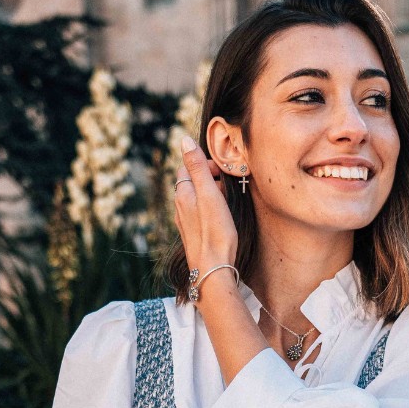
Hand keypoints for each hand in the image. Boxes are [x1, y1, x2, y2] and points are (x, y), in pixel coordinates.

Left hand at [174, 135, 238, 273]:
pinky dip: (210, 208)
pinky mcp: (194, 234)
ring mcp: (185, 222)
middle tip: (228, 185)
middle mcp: (180, 206)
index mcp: (182, 193)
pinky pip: (200, 213)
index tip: (222, 171)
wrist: (213, 268)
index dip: (205, 164)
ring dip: (211, 194)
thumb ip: (197, 166)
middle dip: (209, 178)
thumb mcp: (209, 193)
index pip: (187, 167)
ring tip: (227, 201)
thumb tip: (184, 140)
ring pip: (197, 198)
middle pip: (192, 182)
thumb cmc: (214, 231)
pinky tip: (221, 217)